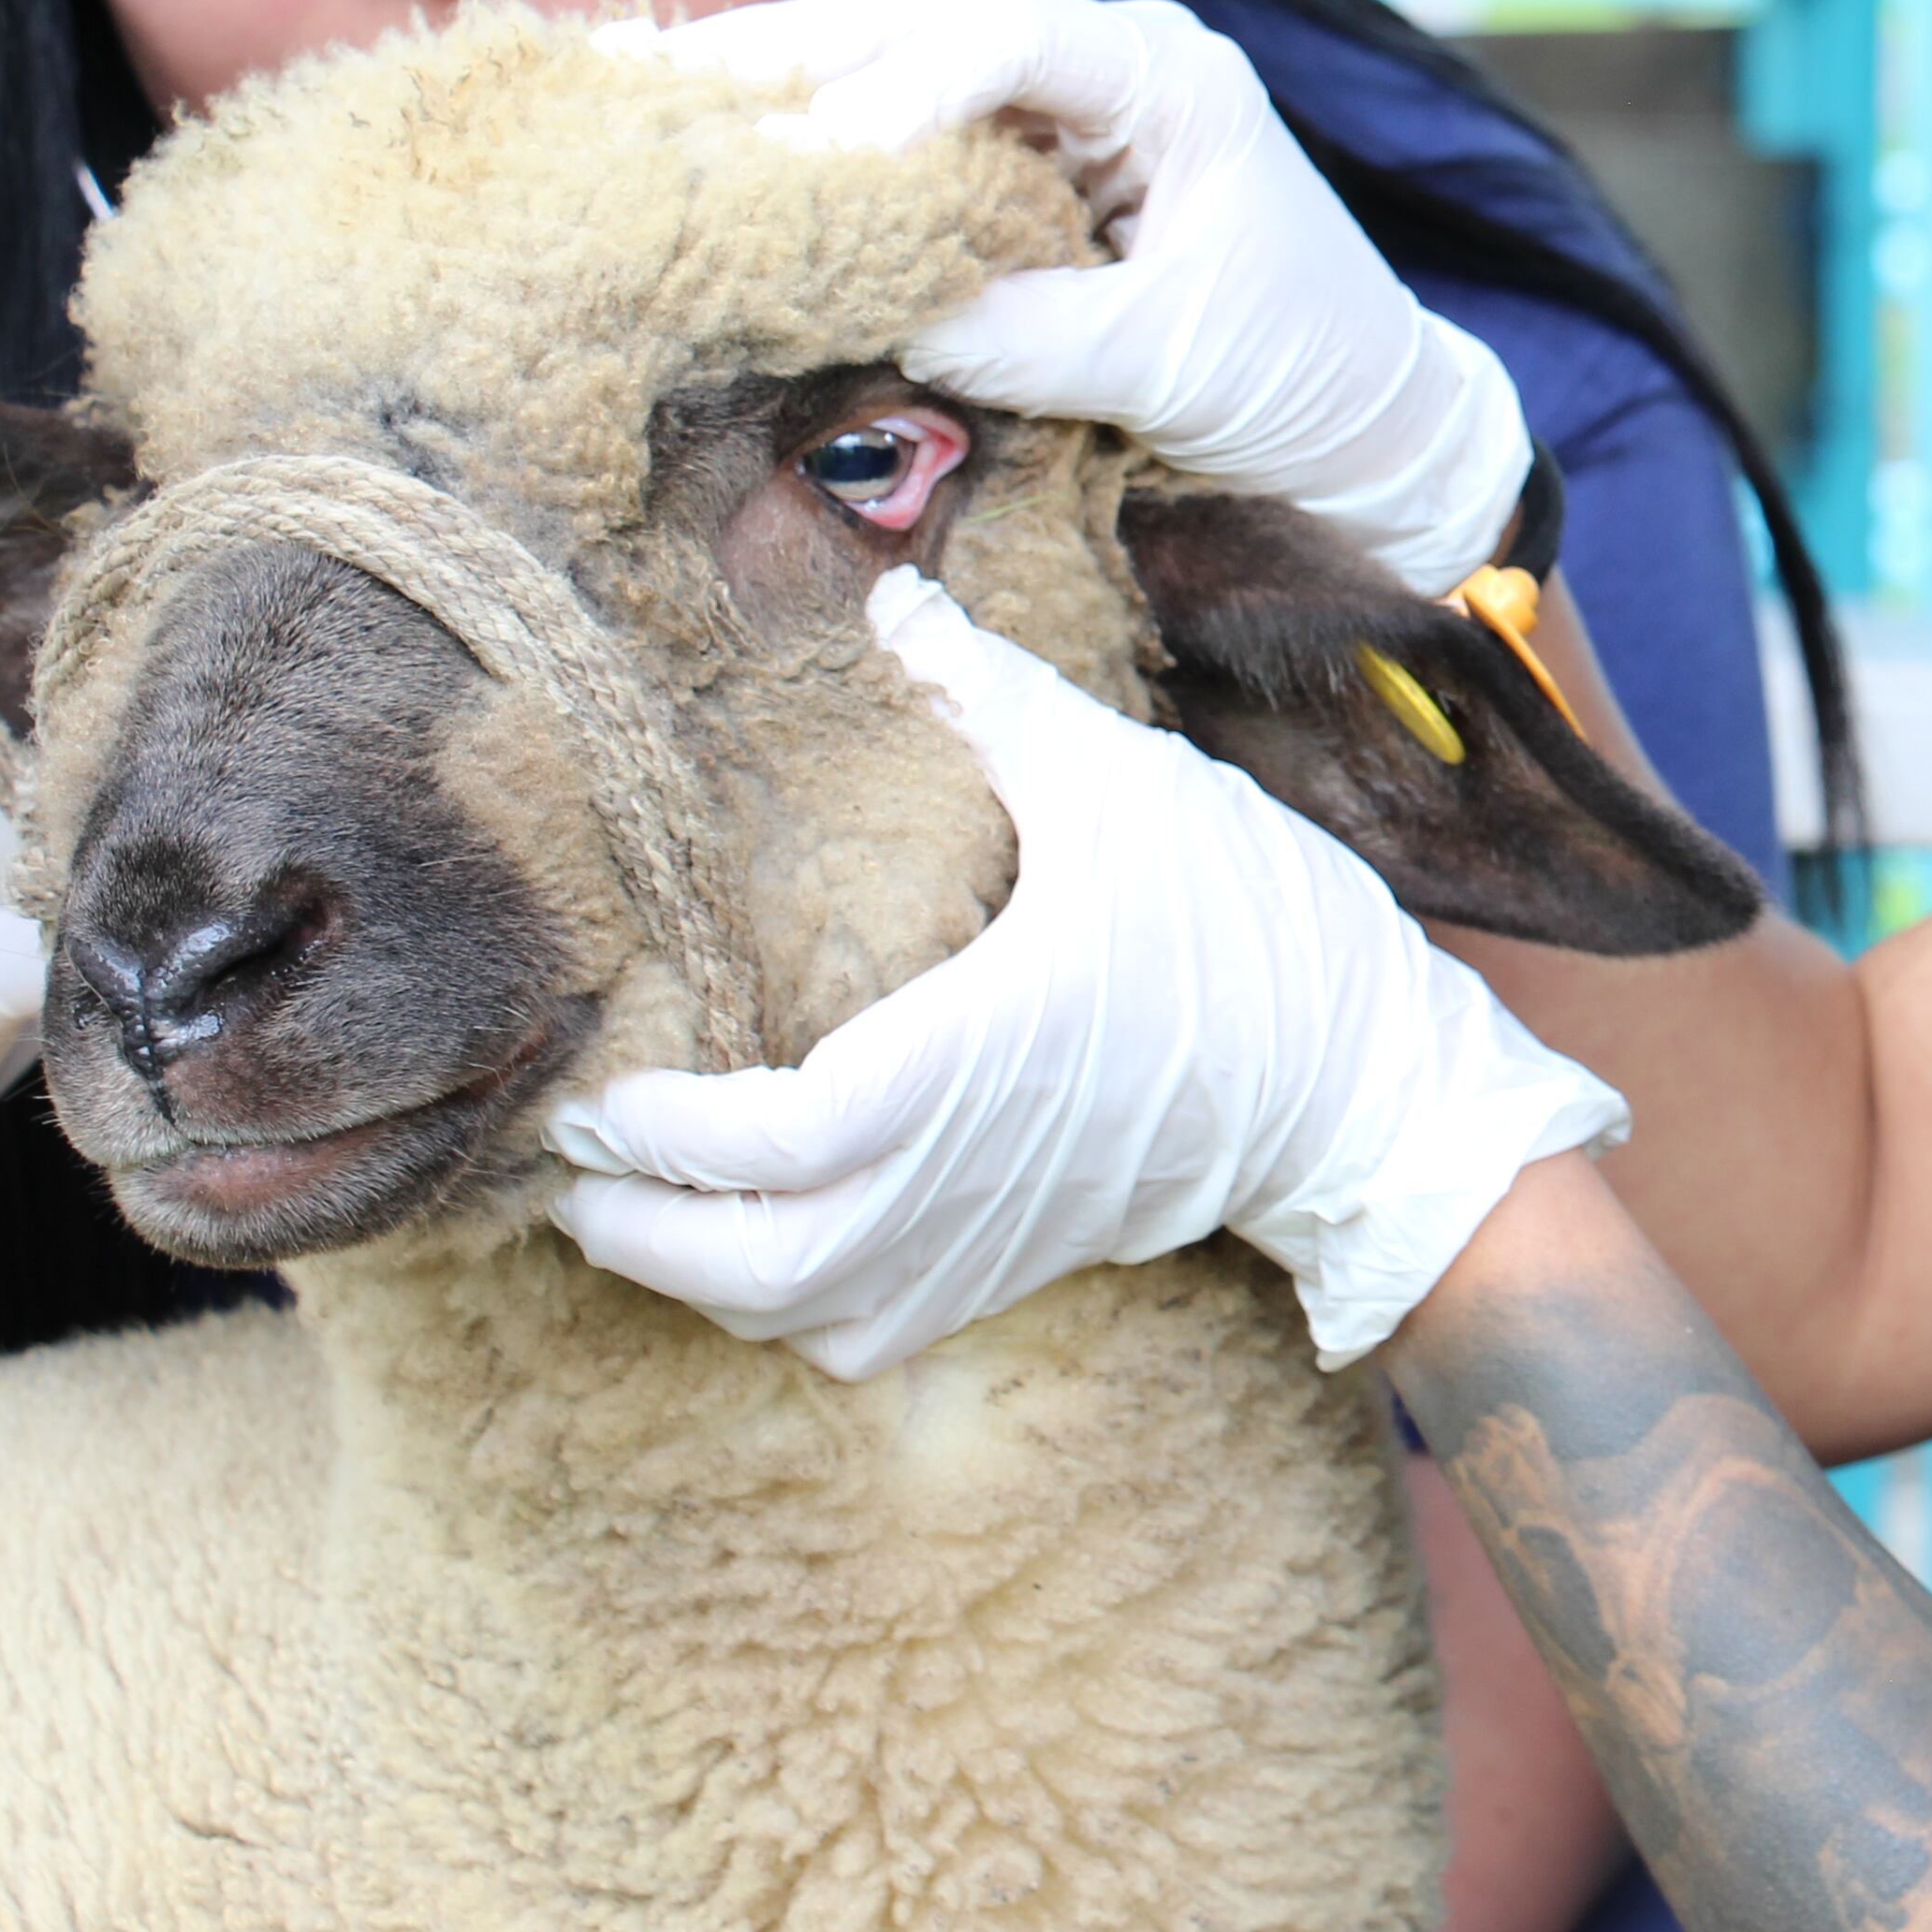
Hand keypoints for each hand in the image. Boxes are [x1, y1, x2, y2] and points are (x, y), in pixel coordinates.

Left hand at [544, 567, 1626, 1377]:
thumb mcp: (1122, 785)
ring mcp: (984, 1243)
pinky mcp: (1014, 1272)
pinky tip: (761, 1249)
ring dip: (693, 1276)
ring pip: (790, 1316)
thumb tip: (888, 592)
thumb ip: (990, 696)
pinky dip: (785, 1315)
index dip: (656, 1133)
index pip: (764, 1141)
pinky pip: (860, 1340)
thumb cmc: (1251, 929)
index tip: (592, 1088)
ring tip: (632, 1203)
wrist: (1369, 1086)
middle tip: (561, 1161)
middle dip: (629, 1227)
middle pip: (742, 1263)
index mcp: (964, 1061)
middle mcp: (956, 1177)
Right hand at [609, 0, 1534, 594]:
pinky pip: (914, 143)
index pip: (1000, 39)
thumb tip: (889, 313)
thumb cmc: (1307, 382)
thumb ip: (1033, 335)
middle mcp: (1106, 66)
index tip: (809, 161)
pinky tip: (727, 158)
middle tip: (647, 77)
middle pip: (920, 27)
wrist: (1372, 432)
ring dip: (783, 90)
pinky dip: (824, 152)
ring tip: (648, 102)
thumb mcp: (1173, 362)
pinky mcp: (1035, 175)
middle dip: (788, 54)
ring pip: (900, 72)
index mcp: (1163, 75)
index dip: (891, 91)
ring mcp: (1066, 114)